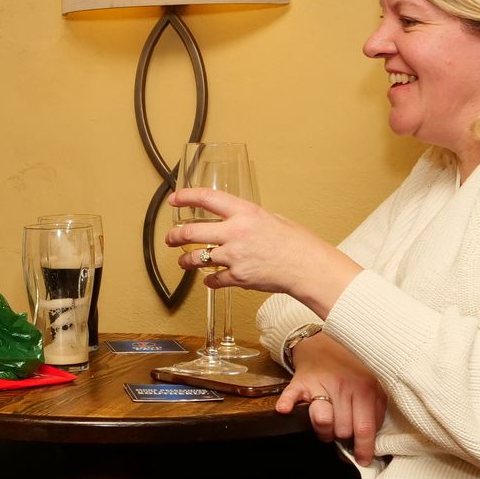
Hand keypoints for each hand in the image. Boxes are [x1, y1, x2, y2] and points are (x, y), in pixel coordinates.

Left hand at [165, 188, 361, 316]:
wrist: (308, 268)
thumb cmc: (296, 243)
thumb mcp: (273, 219)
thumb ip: (249, 219)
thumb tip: (236, 220)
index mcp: (245, 213)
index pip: (207, 198)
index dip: (186, 197)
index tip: (174, 199)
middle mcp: (235, 233)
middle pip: (191, 232)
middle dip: (175, 236)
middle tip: (171, 238)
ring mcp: (234, 256)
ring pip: (197, 258)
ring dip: (186, 261)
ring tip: (183, 262)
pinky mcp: (237, 277)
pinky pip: (214, 280)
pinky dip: (210, 281)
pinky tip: (210, 280)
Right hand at [274, 333, 387, 463]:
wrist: (324, 345)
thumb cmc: (350, 370)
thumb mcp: (373, 385)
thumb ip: (376, 409)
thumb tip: (372, 439)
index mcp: (365, 389)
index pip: (365, 428)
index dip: (364, 448)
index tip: (363, 459)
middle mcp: (344, 386)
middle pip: (343, 430)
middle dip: (342, 437)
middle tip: (342, 432)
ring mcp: (320, 384)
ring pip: (323, 421)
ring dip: (324, 431)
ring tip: (327, 428)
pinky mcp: (300, 382)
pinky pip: (291, 395)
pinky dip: (287, 404)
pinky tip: (285, 410)